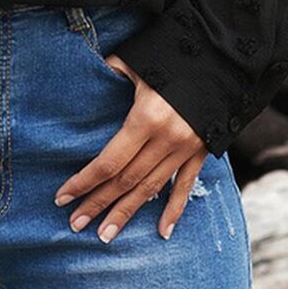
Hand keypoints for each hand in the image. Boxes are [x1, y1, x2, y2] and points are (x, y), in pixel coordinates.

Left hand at [53, 54, 208, 241]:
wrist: (224, 57)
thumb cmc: (173, 54)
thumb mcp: (137, 60)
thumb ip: (111, 71)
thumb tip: (88, 76)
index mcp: (146, 118)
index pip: (108, 161)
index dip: (84, 182)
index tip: (63, 198)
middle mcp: (167, 139)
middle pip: (126, 180)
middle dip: (98, 204)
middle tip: (75, 224)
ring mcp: (187, 148)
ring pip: (151, 189)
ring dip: (127, 212)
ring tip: (105, 235)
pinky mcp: (202, 151)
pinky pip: (185, 185)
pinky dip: (173, 210)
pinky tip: (162, 232)